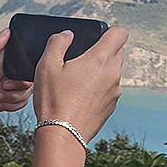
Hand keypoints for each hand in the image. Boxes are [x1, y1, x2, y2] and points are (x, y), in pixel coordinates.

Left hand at [0, 26, 32, 134]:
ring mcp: (2, 87)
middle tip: (3, 87)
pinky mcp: (4, 101)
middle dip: (19, 83)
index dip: (21, 62)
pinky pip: (20, 101)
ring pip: (25, 88)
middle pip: (26, 73)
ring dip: (14, 96)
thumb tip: (6, 31)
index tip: (11, 72)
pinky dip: (12, 105)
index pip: (17, 53)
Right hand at [32, 25, 128, 143]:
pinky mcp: (111, 106)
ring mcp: (115, 91)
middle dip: (103, 51)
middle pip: (118, 51)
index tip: (94, 38)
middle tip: (80, 60)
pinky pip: (109, 89)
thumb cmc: (54, 101)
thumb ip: (57, 42)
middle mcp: (113, 74)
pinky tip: (79, 97)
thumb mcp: (46, 65)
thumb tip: (66, 35)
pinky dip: (98, 89)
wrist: (62, 135)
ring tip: (77, 81)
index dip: (108, 31)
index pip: (120, 33)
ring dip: (100, 71)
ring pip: (113, 71)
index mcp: (100, 59)